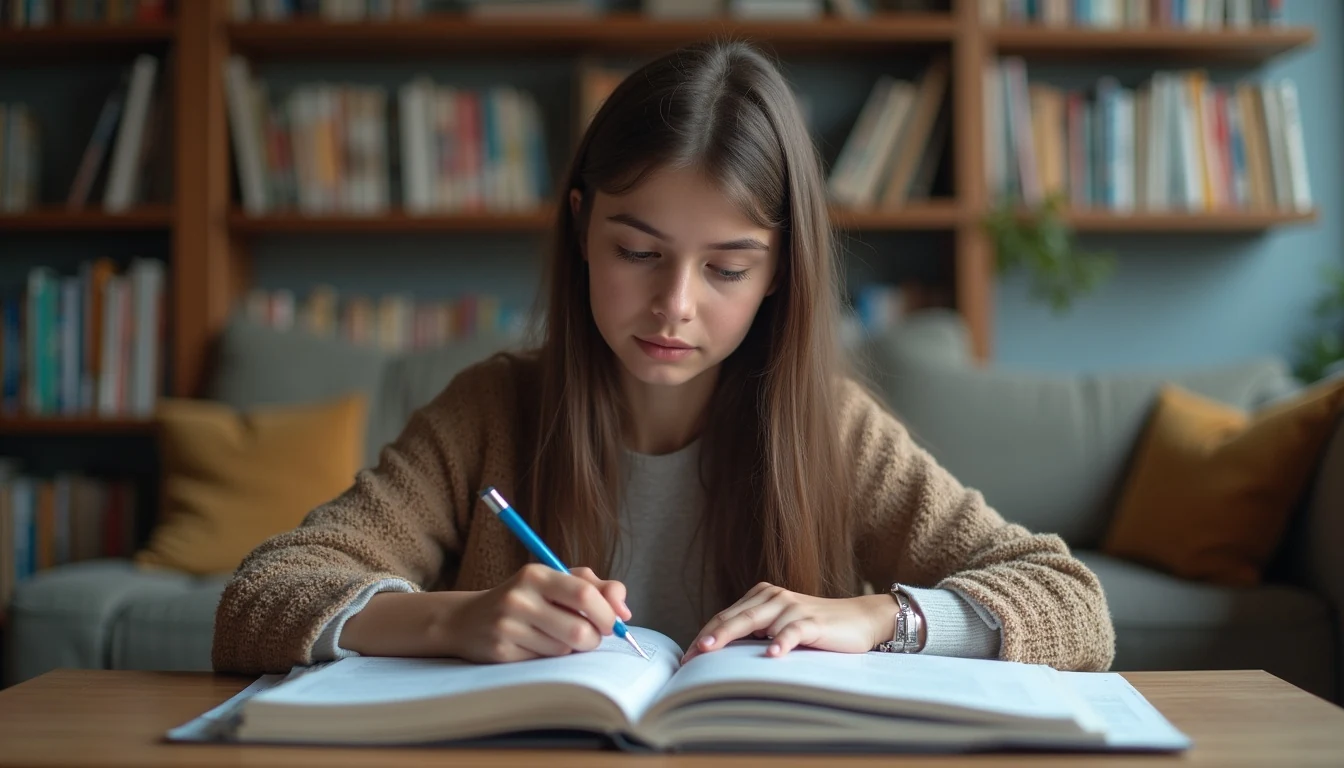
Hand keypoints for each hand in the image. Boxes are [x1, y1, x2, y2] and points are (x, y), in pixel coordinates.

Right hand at [442, 564, 632, 663]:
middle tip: (589, 636)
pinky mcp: (501, 652)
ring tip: (555, 637)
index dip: (607, 614)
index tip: (612, 622)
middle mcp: (520, 597)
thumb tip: (625, 612)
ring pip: (564, 650)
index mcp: (537, 574)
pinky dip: (549, 658)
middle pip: (580, 631)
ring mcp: (508, 626)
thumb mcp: (556, 580)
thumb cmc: (525, 598)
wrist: (468, 619)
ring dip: (570, 649)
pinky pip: (544, 662)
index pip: (585, 595)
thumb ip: (596, 587)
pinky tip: (534, 646)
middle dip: (593, 639)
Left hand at [681, 583, 898, 663]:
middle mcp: (774, 597)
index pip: (726, 616)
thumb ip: (756, 632)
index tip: (686, 656)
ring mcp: (793, 608)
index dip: (704, 634)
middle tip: (690, 654)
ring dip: (733, 636)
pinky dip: (781, 642)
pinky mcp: (812, 622)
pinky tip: (771, 654)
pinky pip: (792, 631)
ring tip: (712, 651)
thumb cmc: (816, 628)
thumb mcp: (780, 626)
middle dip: (710, 636)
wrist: (859, 619)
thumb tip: (722, 652)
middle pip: (735, 617)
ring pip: (756, 621)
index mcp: (762, 597)